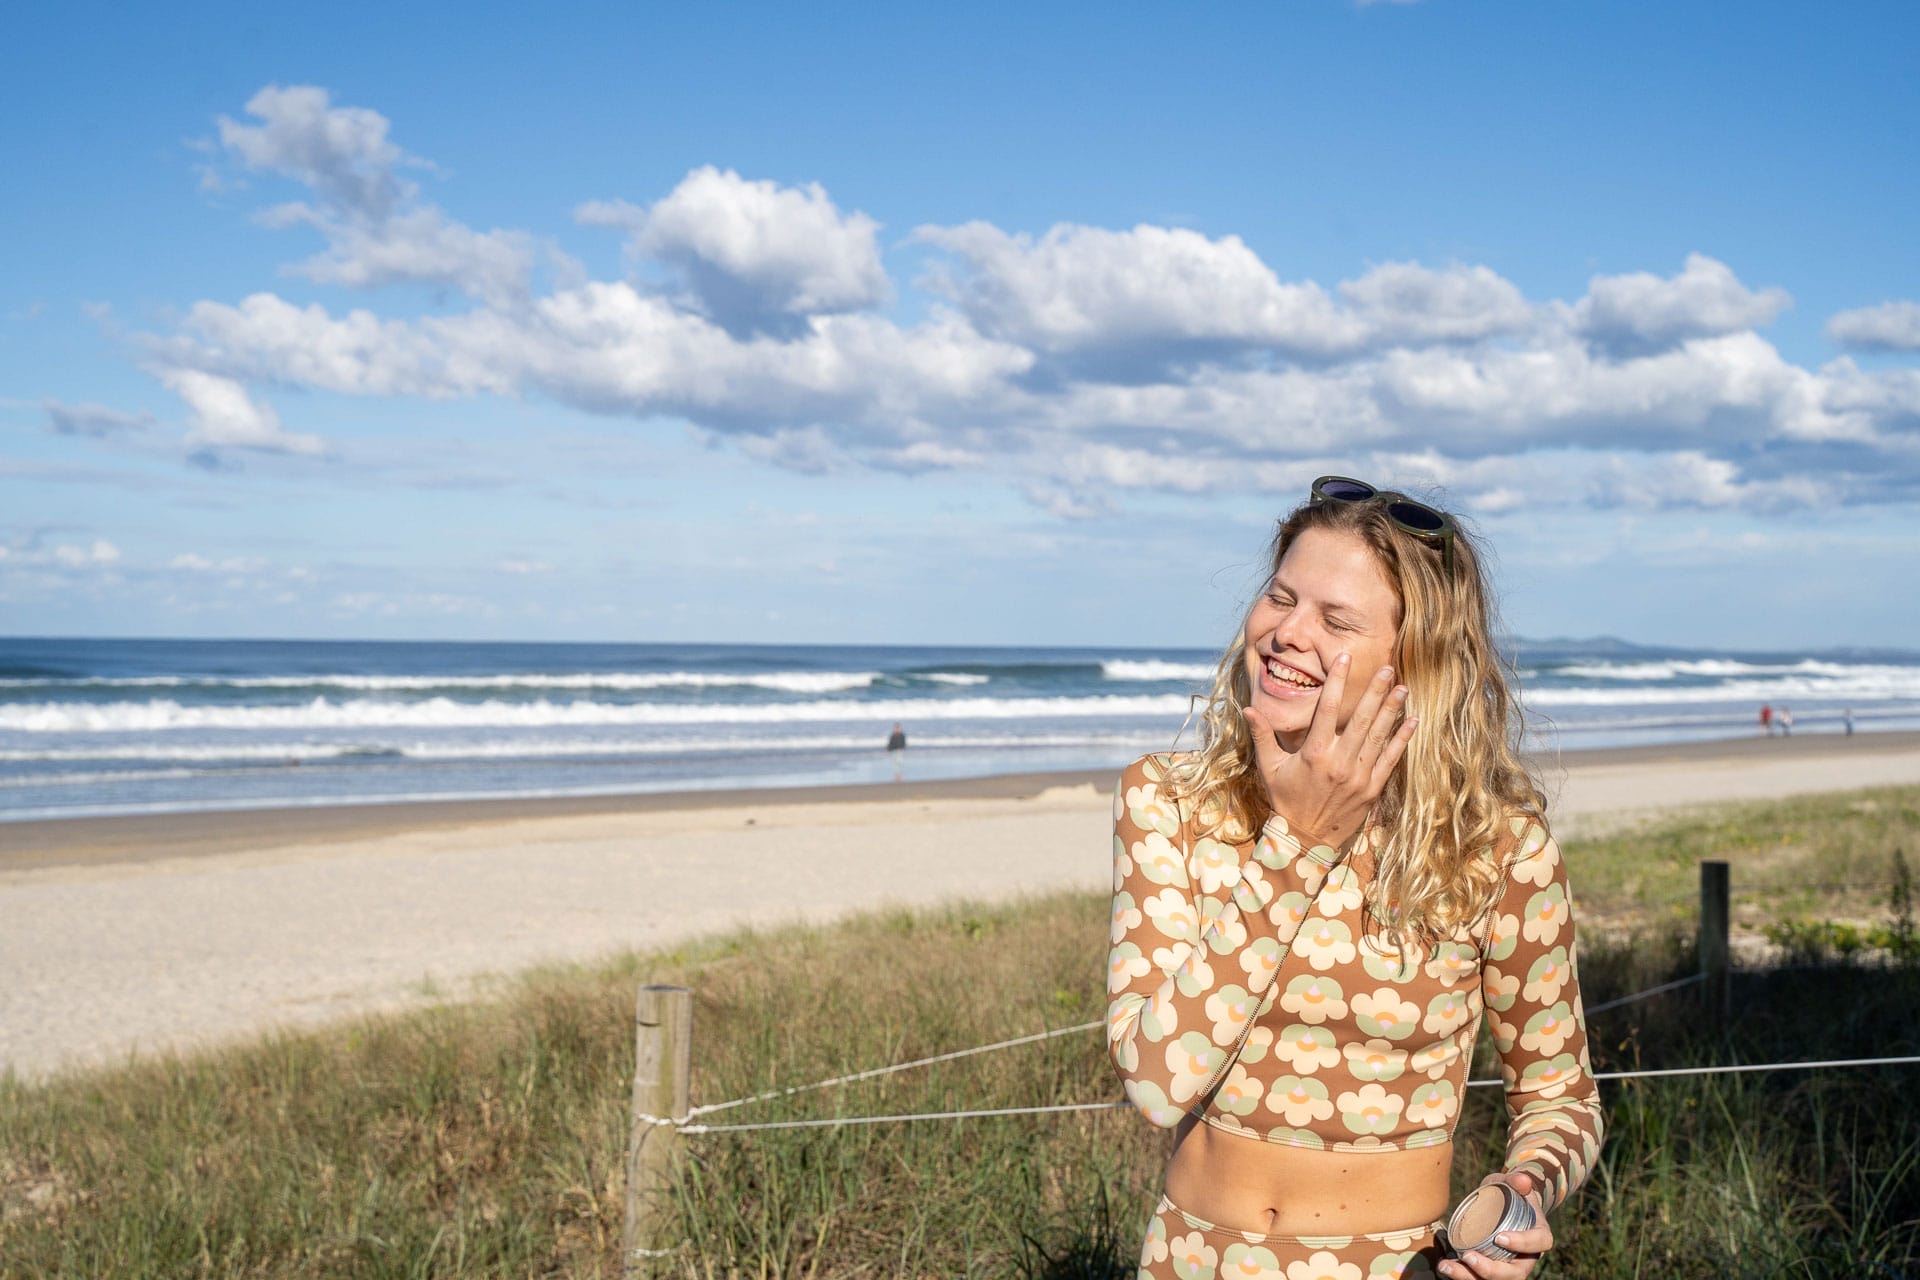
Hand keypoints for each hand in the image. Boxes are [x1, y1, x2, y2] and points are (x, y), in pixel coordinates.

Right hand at [1243, 653, 1414, 848]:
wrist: (1305, 840)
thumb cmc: (1285, 799)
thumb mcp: (1269, 767)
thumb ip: (1262, 735)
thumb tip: (1248, 708)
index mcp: (1314, 753)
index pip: (1328, 708)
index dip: (1337, 681)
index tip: (1345, 658)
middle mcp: (1338, 762)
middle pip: (1360, 719)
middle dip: (1375, 692)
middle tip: (1388, 668)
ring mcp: (1358, 777)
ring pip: (1378, 737)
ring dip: (1392, 711)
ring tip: (1403, 688)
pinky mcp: (1371, 789)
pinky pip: (1390, 760)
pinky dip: (1402, 740)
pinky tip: (1412, 722)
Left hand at [1439, 1171, 1551, 1279]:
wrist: (1503, 1204)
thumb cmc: (1510, 1193)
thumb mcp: (1513, 1183)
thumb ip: (1517, 1181)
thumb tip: (1523, 1181)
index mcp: (1539, 1236)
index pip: (1538, 1244)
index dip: (1521, 1244)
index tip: (1499, 1238)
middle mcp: (1527, 1257)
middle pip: (1516, 1273)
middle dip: (1492, 1270)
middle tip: (1469, 1256)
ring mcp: (1510, 1267)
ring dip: (1471, 1277)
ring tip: (1448, 1266)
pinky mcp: (1492, 1270)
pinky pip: (1480, 1279)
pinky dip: (1462, 1276)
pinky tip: (1446, 1266)